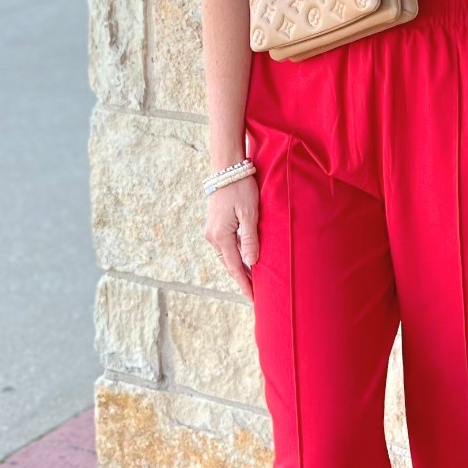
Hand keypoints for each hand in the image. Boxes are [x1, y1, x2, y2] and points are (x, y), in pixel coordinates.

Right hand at [205, 172, 259, 301]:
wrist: (227, 168)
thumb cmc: (241, 188)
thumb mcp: (250, 214)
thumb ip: (250, 239)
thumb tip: (251, 262)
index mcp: (221, 236)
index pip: (234, 267)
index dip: (244, 284)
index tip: (253, 299)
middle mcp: (212, 236)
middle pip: (228, 265)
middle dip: (241, 279)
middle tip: (255, 295)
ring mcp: (212, 231)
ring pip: (226, 256)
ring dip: (238, 268)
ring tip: (253, 281)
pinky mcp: (214, 225)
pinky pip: (225, 247)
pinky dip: (235, 256)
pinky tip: (246, 260)